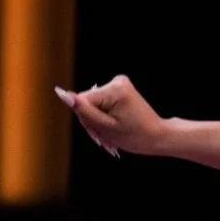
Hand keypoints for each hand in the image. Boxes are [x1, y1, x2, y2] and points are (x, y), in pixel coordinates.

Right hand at [55, 74, 171, 157]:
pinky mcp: (119, 88)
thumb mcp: (105, 127)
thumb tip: (62, 94)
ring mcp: (119, 83)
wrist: (156, 136)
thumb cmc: (134, 136)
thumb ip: (83, 111)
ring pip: (93, 105)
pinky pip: (101, 103)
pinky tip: (113, 128)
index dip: (86, 121)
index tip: (99, 134)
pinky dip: (104, 117)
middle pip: (87, 103)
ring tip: (111, 136)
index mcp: (114, 89)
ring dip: (98, 122)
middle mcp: (117, 81)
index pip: (81, 102)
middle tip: (106, 139)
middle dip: (93, 123)